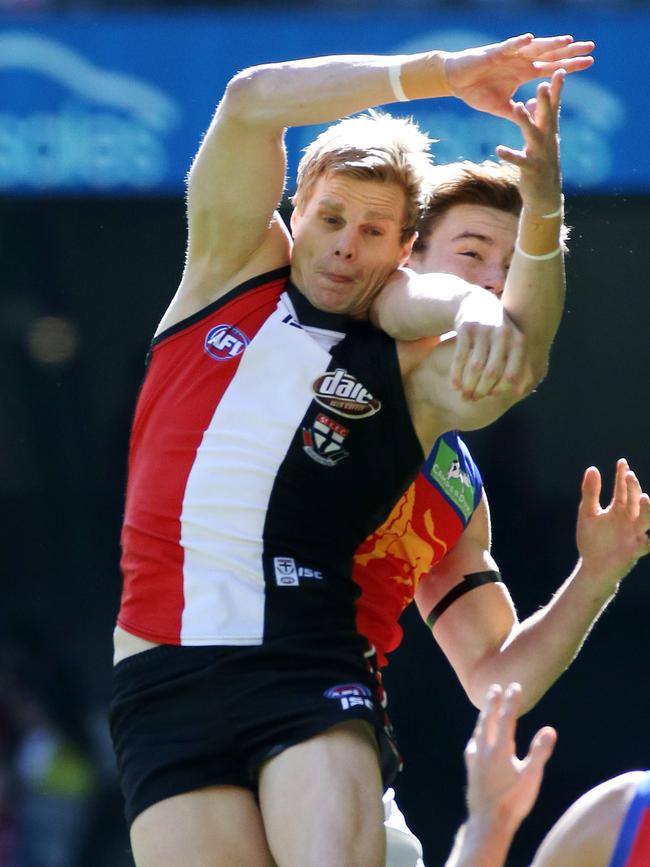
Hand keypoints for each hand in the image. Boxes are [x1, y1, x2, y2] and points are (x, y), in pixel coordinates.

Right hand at [443, 33, 593, 120]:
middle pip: (550, 54)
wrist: (456, 81)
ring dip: (550, 44)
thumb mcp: (500, 107)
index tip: (589, 63)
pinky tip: (530, 39)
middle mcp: (521, 61)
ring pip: (534, 47)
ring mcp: (510, 55)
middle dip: (569, 50)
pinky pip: (508, 46)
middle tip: (590, 46)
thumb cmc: (476, 91)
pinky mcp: (494, 53)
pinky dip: (518, 43)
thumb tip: (529, 122)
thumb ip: (516, 112)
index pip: (552, 68)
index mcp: (523, 72)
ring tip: (567, 40)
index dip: (569, 65)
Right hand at [452, 292, 533, 400]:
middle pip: (492, 373)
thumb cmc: (497, 333)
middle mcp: (503, 335)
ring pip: (475, 367)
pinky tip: (454, 385)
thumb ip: (518, 365)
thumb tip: (521, 392)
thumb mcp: (512, 344)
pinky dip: (456, 374)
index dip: (501, 390)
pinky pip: (460, 357)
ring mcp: (484, 330)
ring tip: (463, 396)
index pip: (512, 375)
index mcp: (518, 341)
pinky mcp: (466, 328)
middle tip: (473, 400)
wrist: (477, 304)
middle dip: (481, 391)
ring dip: (468, 385)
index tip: (491, 396)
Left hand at [464, 683, 556, 832]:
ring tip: (485, 709)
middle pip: (488, 720)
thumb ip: (539, 751)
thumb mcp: (531, 776)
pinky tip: (476, 740)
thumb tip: (549, 730)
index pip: (507, 718)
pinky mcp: (471, 768)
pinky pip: (472, 745)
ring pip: (479, 730)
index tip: (514, 686)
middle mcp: (485, 748)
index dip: (511, 701)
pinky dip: (476, 736)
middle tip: (494, 688)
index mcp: (501, 748)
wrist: (488, 820)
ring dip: (483, 717)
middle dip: (492, 703)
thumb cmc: (513, 800)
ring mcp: (475, 758)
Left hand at [496, 69, 563, 214]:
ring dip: (526, 120)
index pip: (554, 106)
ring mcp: (540, 154)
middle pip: (546, 116)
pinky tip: (499, 149)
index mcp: (549, 131)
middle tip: (542, 82)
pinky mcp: (530, 169)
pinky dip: (509, 154)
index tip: (559, 69)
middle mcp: (547, 140)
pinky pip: (518, 160)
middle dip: (545, 99)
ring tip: (519, 106)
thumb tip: (534, 100)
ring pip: (533, 134)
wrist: (545, 195)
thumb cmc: (541, 164)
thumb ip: (537, 121)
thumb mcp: (540, 140)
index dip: (556, 89)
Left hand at [576, 460, 649, 585]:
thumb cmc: (592, 539)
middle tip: (629, 475)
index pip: (622, 489)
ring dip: (647, 510)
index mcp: (618, 509)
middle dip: (633, 488)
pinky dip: (646, 542)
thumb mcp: (588, 513)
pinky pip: (644, 546)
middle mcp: (629, 519)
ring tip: (645, 498)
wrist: (592, 566)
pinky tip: (645, 538)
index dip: (622, 476)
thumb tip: (592, 468)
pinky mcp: (633, 551)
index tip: (622, 462)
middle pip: (634, 500)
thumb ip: (590, 492)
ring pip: (645, 520)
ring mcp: (633, 534)